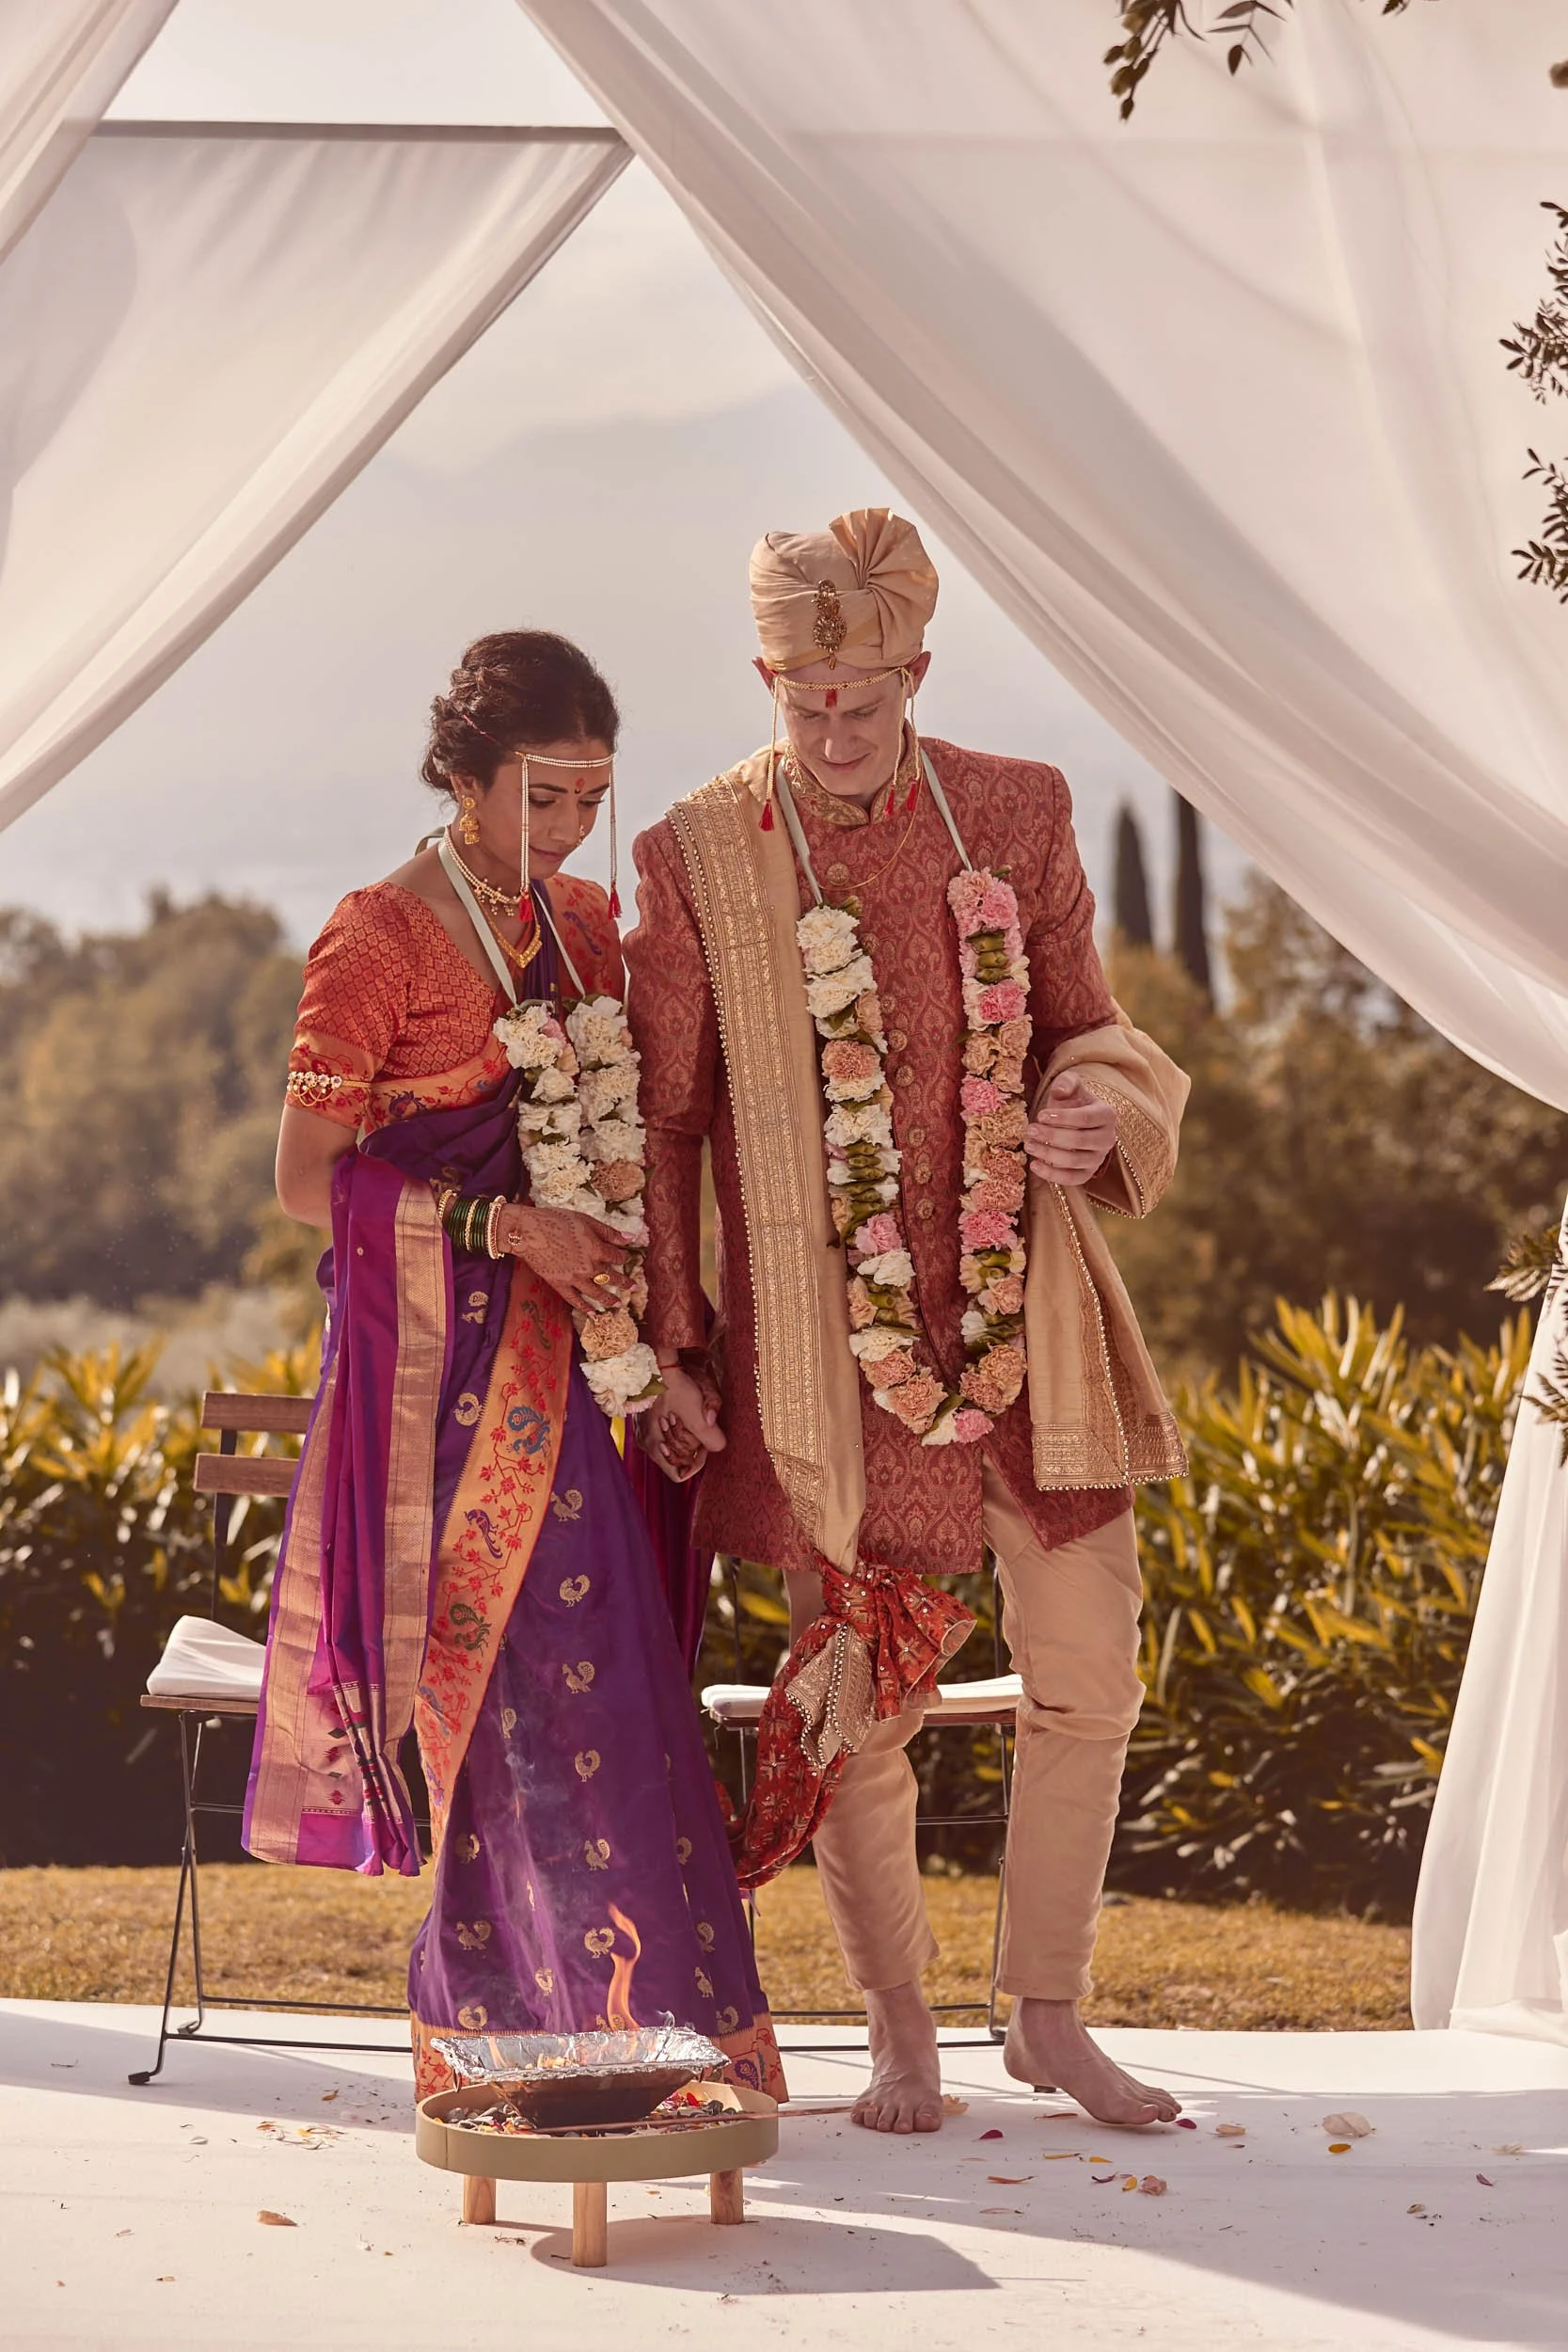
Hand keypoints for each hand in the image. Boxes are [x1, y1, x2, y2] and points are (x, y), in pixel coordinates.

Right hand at [497, 1203, 628, 1316]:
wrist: (529, 1231)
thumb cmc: (557, 1220)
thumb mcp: (586, 1221)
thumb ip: (609, 1231)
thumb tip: (630, 1237)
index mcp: (597, 1250)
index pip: (616, 1257)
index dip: (622, 1256)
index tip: (623, 1257)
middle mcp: (589, 1267)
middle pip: (611, 1277)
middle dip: (624, 1282)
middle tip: (634, 1288)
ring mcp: (575, 1279)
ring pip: (597, 1292)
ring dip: (609, 1299)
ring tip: (617, 1303)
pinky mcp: (560, 1285)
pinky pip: (575, 1300)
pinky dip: (584, 1307)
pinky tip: (592, 1312)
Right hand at [641, 1363, 726, 1483]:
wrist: (653, 1362)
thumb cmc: (674, 1386)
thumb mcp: (697, 1411)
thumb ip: (711, 1436)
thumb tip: (719, 1447)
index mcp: (655, 1447)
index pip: (679, 1474)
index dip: (696, 1463)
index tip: (705, 1445)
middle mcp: (645, 1444)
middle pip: (674, 1460)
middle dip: (691, 1448)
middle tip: (700, 1428)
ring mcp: (642, 1432)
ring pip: (669, 1447)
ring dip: (684, 1438)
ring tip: (691, 1417)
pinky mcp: (642, 1421)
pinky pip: (662, 1434)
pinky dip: (675, 1428)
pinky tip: (680, 1412)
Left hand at [1024, 1071, 1116, 1187]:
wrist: (1076, 1121)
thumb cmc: (1073, 1102)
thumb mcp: (1071, 1086)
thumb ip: (1066, 1082)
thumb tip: (1059, 1091)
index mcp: (1107, 1114)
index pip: (1086, 1118)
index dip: (1063, 1118)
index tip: (1040, 1115)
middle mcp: (1107, 1138)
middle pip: (1079, 1141)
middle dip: (1052, 1136)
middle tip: (1030, 1131)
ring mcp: (1099, 1158)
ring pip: (1075, 1161)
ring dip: (1049, 1154)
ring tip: (1028, 1145)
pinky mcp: (1088, 1173)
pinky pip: (1072, 1179)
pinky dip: (1052, 1175)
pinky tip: (1034, 1165)